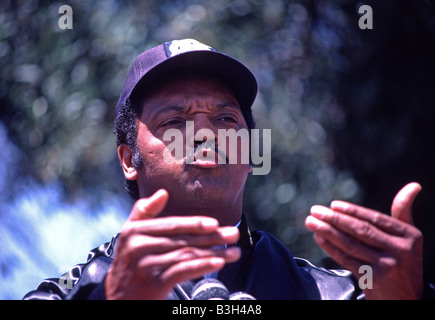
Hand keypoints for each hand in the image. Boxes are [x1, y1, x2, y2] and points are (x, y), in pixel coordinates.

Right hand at [105, 189, 240, 299]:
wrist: (118, 296)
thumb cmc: (129, 261)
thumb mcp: (130, 234)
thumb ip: (144, 211)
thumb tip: (163, 192)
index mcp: (134, 231)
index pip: (171, 225)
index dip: (194, 223)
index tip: (215, 223)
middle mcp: (138, 247)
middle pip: (182, 240)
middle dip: (212, 237)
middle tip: (233, 234)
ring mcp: (146, 266)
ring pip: (186, 255)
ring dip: (214, 253)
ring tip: (234, 251)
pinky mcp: (154, 284)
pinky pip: (183, 272)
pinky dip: (203, 267)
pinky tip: (219, 263)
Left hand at [305, 182, 422, 298]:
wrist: (409, 297)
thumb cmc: (404, 259)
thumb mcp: (409, 237)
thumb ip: (403, 212)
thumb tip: (414, 185)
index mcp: (410, 236)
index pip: (376, 219)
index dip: (353, 211)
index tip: (333, 205)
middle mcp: (400, 251)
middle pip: (361, 231)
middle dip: (335, 219)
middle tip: (315, 210)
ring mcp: (387, 267)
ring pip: (351, 245)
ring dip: (328, 232)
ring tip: (311, 222)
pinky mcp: (373, 281)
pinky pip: (348, 260)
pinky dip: (331, 248)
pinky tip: (319, 238)